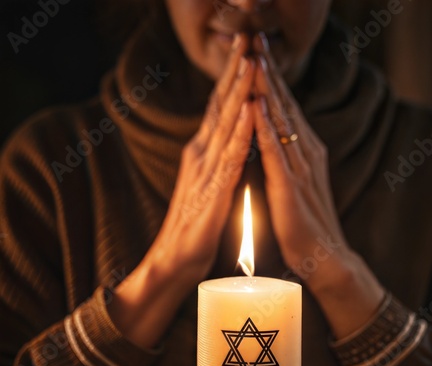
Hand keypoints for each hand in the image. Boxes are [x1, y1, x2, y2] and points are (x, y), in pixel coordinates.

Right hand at [108, 34, 254, 347]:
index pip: (222, 108)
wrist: (177, 262)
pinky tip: (250, 110)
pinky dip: (241, 132)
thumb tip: (235, 140)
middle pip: (221, 106)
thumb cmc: (198, 226)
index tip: (249, 49)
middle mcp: (202, 156)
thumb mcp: (212, 185)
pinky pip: (229, 159)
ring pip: (225, 125)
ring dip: (239, 91)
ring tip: (252, 59)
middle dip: (236, 70)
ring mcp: (205, 172)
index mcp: (205, 154)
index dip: (235, 78)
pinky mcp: (211, 193)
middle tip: (248, 36)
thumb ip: (221, 161)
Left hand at [252, 33, 384, 338]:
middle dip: (270, 68)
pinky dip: (266, 126)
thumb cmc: (305, 224)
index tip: (257, 49)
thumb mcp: (295, 182)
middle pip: (285, 103)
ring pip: (282, 119)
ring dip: (268, 87)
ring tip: (254, 55)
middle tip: (256, 35)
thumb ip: (286, 160)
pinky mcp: (290, 186)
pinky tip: (256, 104)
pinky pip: (276, 151)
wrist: (325, 257)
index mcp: (303, 151)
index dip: (271, 76)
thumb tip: (271, 139)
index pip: (285, 106)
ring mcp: (300, 167)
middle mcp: (305, 152)